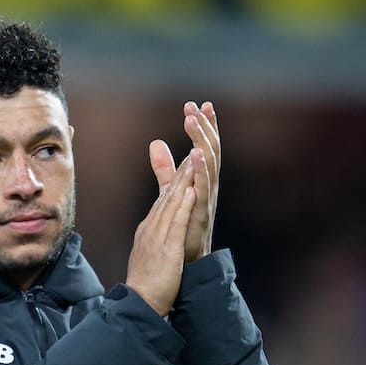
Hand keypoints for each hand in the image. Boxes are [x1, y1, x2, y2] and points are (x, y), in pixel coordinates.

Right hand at [125, 154, 195, 316]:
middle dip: (180, 170)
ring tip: (193, 159)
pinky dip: (184, 206)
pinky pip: (176, 224)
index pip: (164, 199)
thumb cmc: (147, 283)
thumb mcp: (151, 253)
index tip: (187, 160)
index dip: (176, 178)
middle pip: (168, 195)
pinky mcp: (167, 249)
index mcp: (149, 229)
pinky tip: (191, 191)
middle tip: (192, 147)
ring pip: (172, 204)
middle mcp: (152, 228)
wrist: (140, 303)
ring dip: (183, 180)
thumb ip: (157, 237)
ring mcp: (158, 237)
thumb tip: (158, 229)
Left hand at [149, 101, 220, 262]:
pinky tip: (197, 155)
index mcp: (202, 180)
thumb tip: (155, 142)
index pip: (205, 146)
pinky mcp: (202, 212)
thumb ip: (164, 168)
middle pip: (210, 150)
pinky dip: (202, 170)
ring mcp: (207, 199)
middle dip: (204, 127)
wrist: (184, 261)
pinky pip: (204, 188)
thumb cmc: (182, 227)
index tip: (201, 103)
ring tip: (194, 123)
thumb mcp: (171, 190)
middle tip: (196, 107)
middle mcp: (208, 186)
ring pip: (209, 164)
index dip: (205, 126)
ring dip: (202, 142)